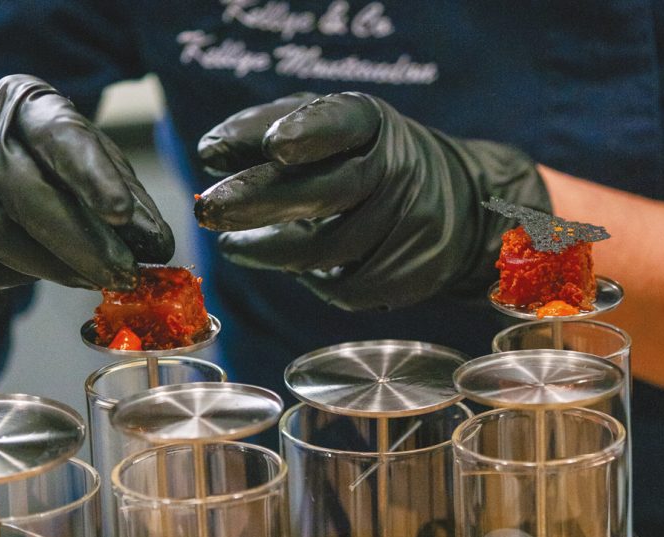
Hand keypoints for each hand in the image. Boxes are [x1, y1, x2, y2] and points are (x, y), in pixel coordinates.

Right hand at [0, 75, 172, 341]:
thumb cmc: (55, 167)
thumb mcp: (97, 167)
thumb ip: (131, 200)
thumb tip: (157, 246)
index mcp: (31, 105)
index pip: (62, 138)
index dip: (93, 177)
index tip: (124, 214)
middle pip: (26, 190)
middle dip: (82, 242)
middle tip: (124, 273)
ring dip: (53, 266)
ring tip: (94, 279)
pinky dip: (16, 275)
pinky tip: (50, 273)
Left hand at [195, 92, 549, 310]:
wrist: (455, 204)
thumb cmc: (365, 157)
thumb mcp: (327, 126)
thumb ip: (266, 128)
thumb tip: (210, 154)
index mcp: (373, 123)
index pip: (342, 123)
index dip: (308, 133)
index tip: (272, 146)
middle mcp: (398, 171)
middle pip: (328, 192)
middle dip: (262, 202)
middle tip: (208, 211)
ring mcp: (410, 226)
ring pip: (326, 251)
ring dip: (268, 250)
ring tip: (234, 243)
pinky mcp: (411, 274)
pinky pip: (344, 287)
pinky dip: (307, 278)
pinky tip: (293, 263)